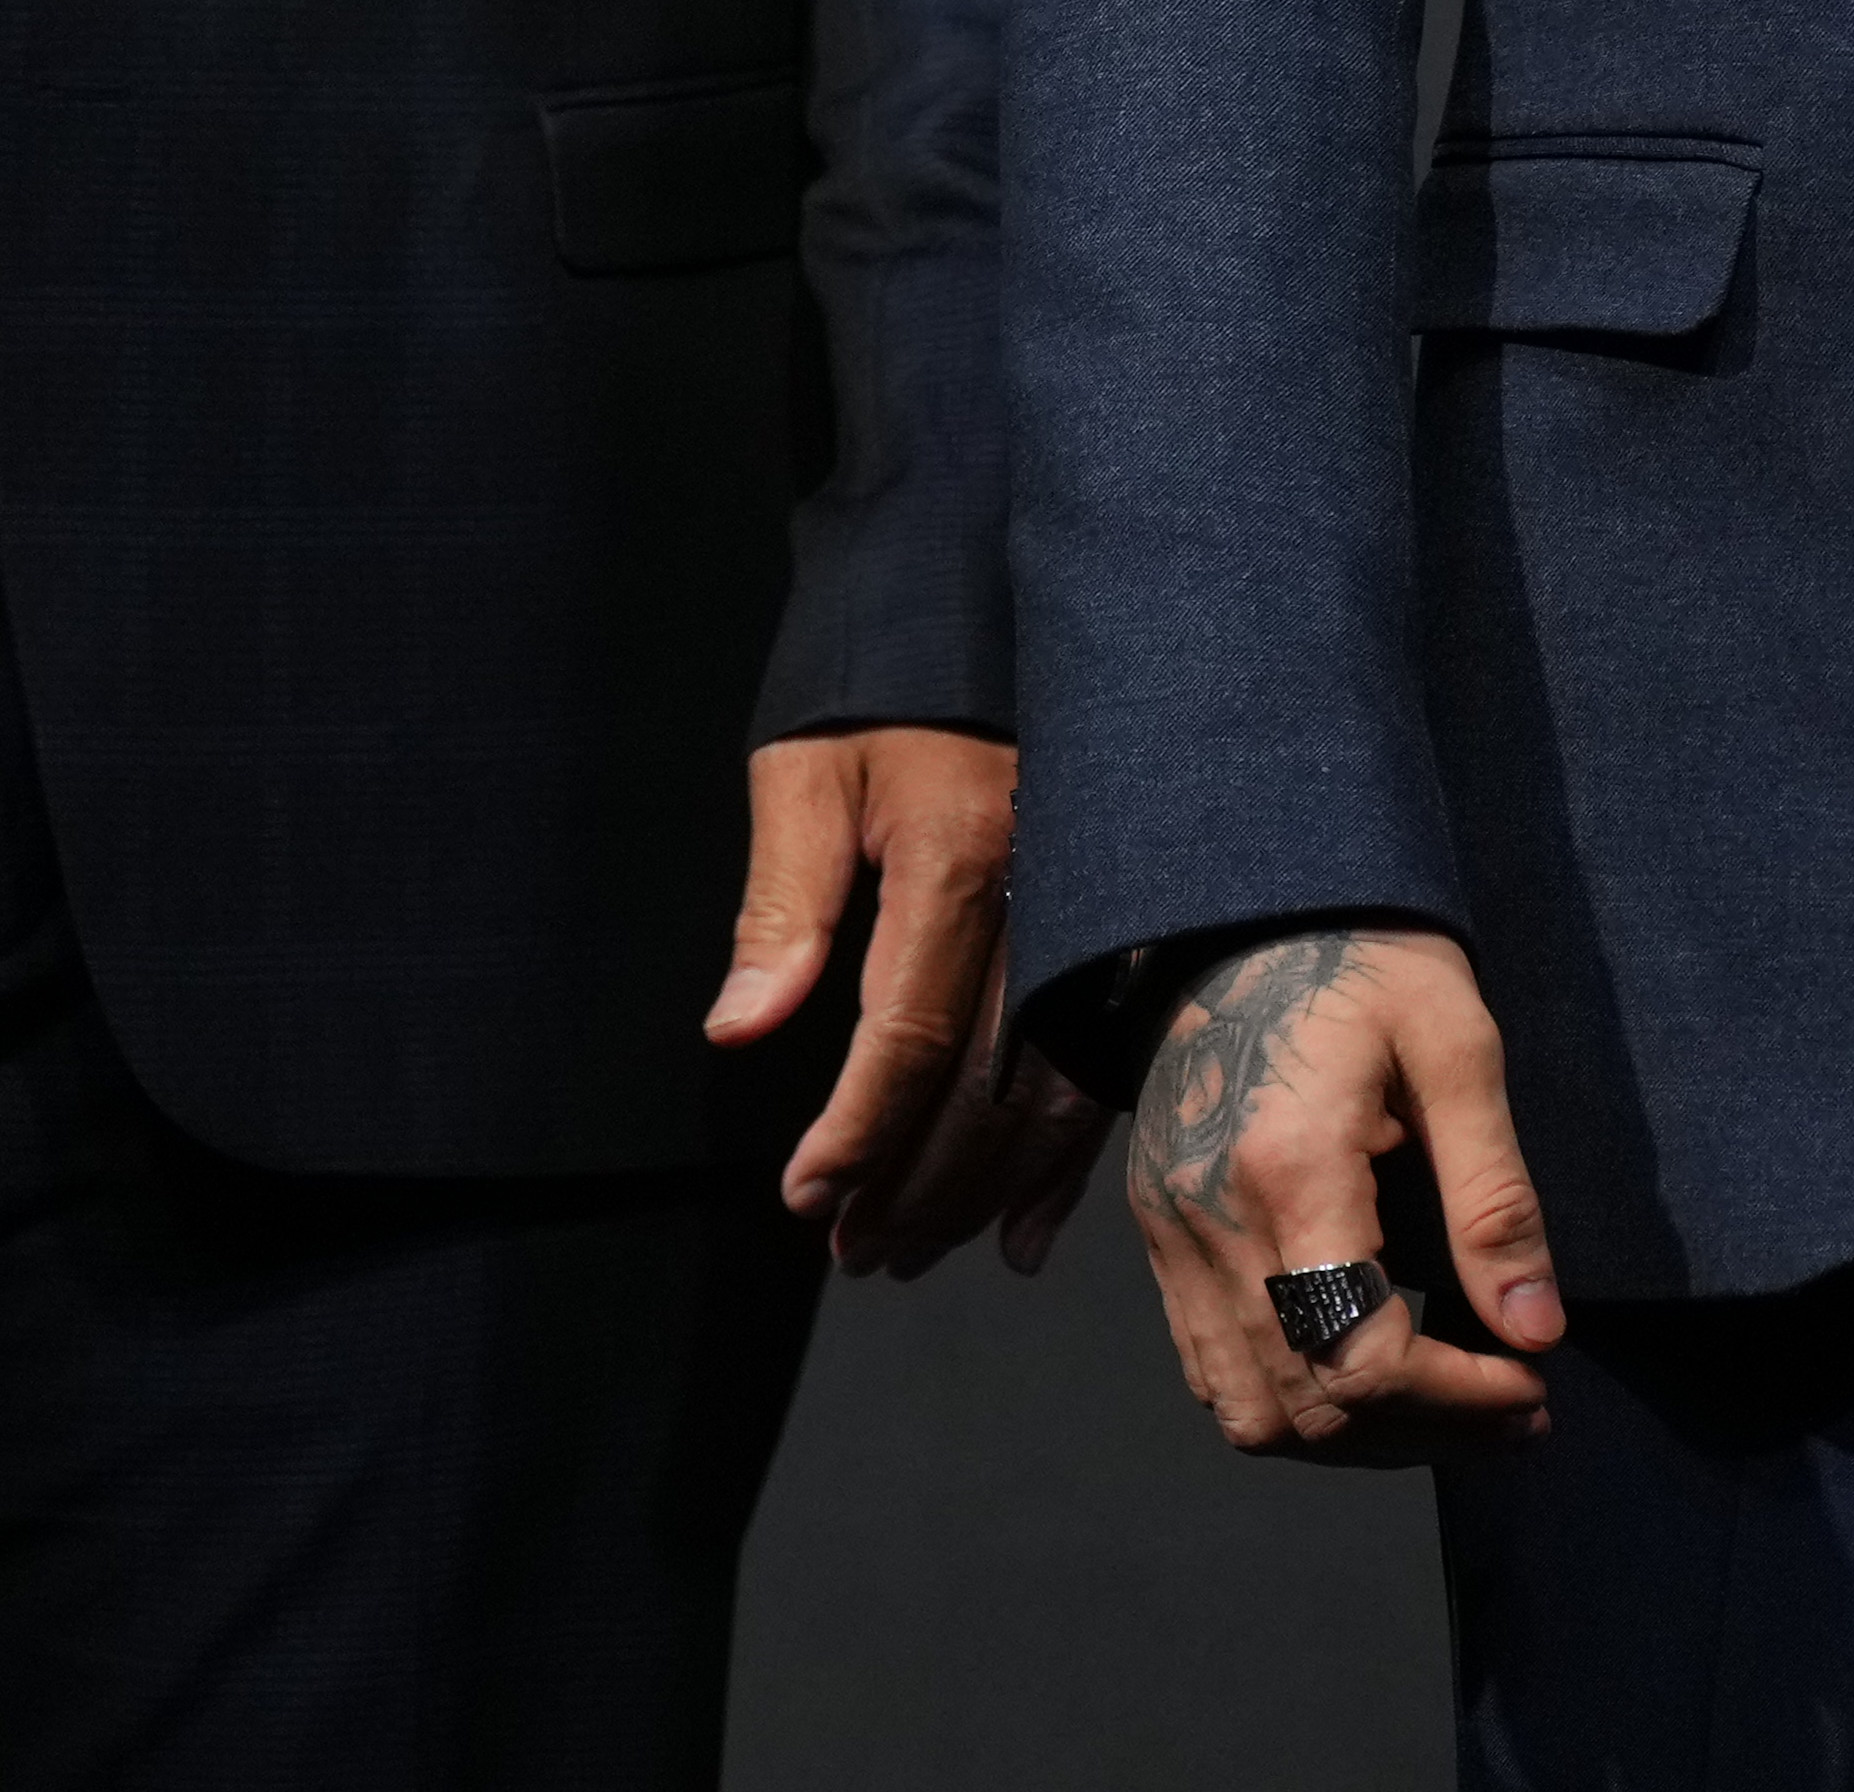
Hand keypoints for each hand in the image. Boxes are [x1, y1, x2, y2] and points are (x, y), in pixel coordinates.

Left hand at [715, 728, 1098, 1273]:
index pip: (909, 1038)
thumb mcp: (804, 771)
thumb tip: (740, 1028)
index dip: (858, 1133)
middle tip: (854, 1252)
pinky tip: (1023, 1231)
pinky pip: (1099, 1070)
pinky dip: (1062, 1162)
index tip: (806, 1197)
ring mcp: (1092, 921)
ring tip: (913, 1252)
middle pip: (984, 1088)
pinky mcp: (1113, 934)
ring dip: (979, 1192)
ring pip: (1049, 1096)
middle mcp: (1045, 902)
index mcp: (962, 861)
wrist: (971, 602)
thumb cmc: (876, 685)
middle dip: (914, 1186)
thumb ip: (781, 905)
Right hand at [1115, 918, 1565, 1455]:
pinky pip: (1211, 1368)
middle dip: (1423, 1432)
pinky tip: (1368, 1364)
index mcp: (1288, 1167)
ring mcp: (1172, 1229)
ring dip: (1357, 1436)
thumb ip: (1495, 1197)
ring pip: (1250, 1413)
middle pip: (1307, 1410)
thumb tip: (1535, 1330)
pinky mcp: (1160, 1228)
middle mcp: (1210, 1216)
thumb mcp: (1457, 1048)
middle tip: (1514, 1406)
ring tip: (1446, 1401)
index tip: (1533, 1382)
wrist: (1240, 901)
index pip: (1361, 1360)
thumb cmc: (1362, 956)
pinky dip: (1294, 1400)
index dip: (1460, 1403)